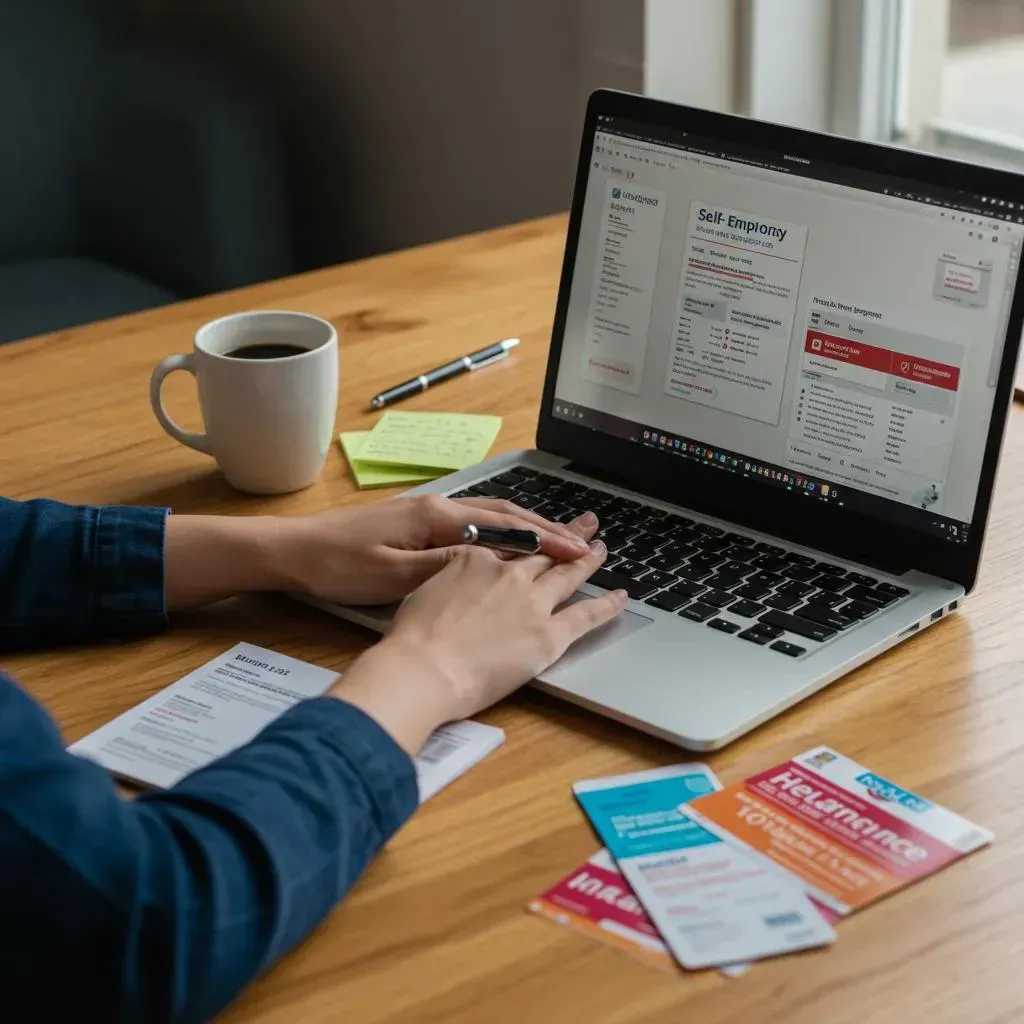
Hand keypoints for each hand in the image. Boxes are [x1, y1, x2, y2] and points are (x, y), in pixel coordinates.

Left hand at [271, 495, 594, 605]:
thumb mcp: (392, 576)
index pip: (506, 526)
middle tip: (587, 534)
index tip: (580, 551)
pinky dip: (505, 528)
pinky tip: (512, 538)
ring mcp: (428, 510)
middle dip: (549, 526)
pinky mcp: (418, 521)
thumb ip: (443, 567)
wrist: (296, 550)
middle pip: (507, 512)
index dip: (546, 539)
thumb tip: (488, 562)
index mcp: (436, 517)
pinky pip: (476, 520)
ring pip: (493, 513)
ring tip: (563, 533)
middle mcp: (438, 507)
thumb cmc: (339, 565)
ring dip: (530, 524)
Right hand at [332, 524, 626, 752]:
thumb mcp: (421, 590)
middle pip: (543, 551)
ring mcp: (532, 602)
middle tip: (584, 524)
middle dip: (565, 536)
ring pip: (568, 573)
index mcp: (475, 560)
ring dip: (587, 559)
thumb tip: (453, 583)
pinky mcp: (548, 635)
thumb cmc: (411, 638)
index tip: (535, 532)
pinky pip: (586, 615)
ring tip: (602, 549)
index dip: (526, 538)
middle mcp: (508, 574)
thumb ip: (446, 580)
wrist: (423, 668)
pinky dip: (607, 604)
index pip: (508, 546)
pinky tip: (620, 596)